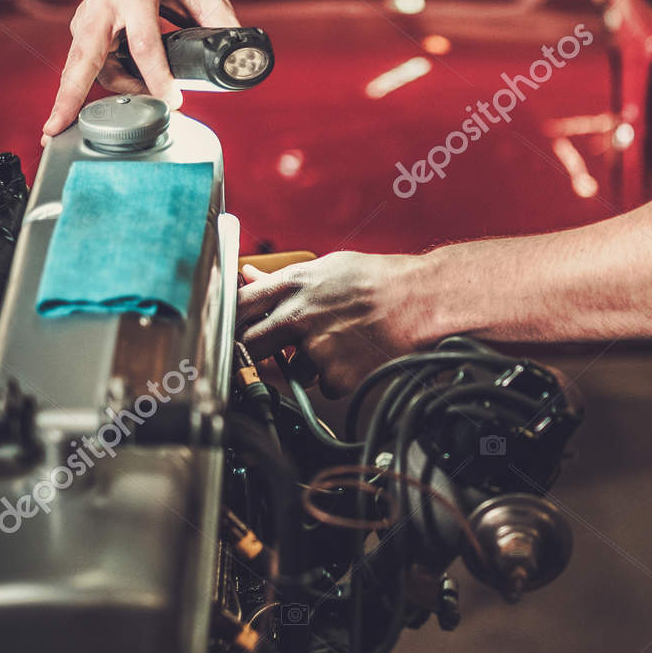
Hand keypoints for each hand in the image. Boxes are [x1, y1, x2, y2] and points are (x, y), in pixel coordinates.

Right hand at [41, 0, 239, 141]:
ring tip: (149, 95)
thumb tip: (238, 63)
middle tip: (56, 127)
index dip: (157, 77)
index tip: (173, 102)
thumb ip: (224, 29)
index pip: (143, 42)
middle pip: (85, 55)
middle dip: (70, 94)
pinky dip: (99, 81)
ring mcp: (88, 12)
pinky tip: (128, 89)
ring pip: (86, 65)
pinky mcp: (84, 24)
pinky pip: (86, 62)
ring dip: (112, 88)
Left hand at [235, 252, 423, 397]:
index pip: (239, 306)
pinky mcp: (335, 375)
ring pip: (292, 370)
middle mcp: (298, 315)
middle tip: (268, 355)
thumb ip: (285, 279)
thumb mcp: (328, 267)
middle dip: (253, 354)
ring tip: (342, 344)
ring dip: (308, 366)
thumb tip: (250, 277)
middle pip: (250, 345)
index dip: (230, 321)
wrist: (422, 301)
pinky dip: (338, 378)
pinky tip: (357, 356)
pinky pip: (324, 385)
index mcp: (293, 284)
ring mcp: (315, 348)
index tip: (229, 331)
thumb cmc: (380, 281)